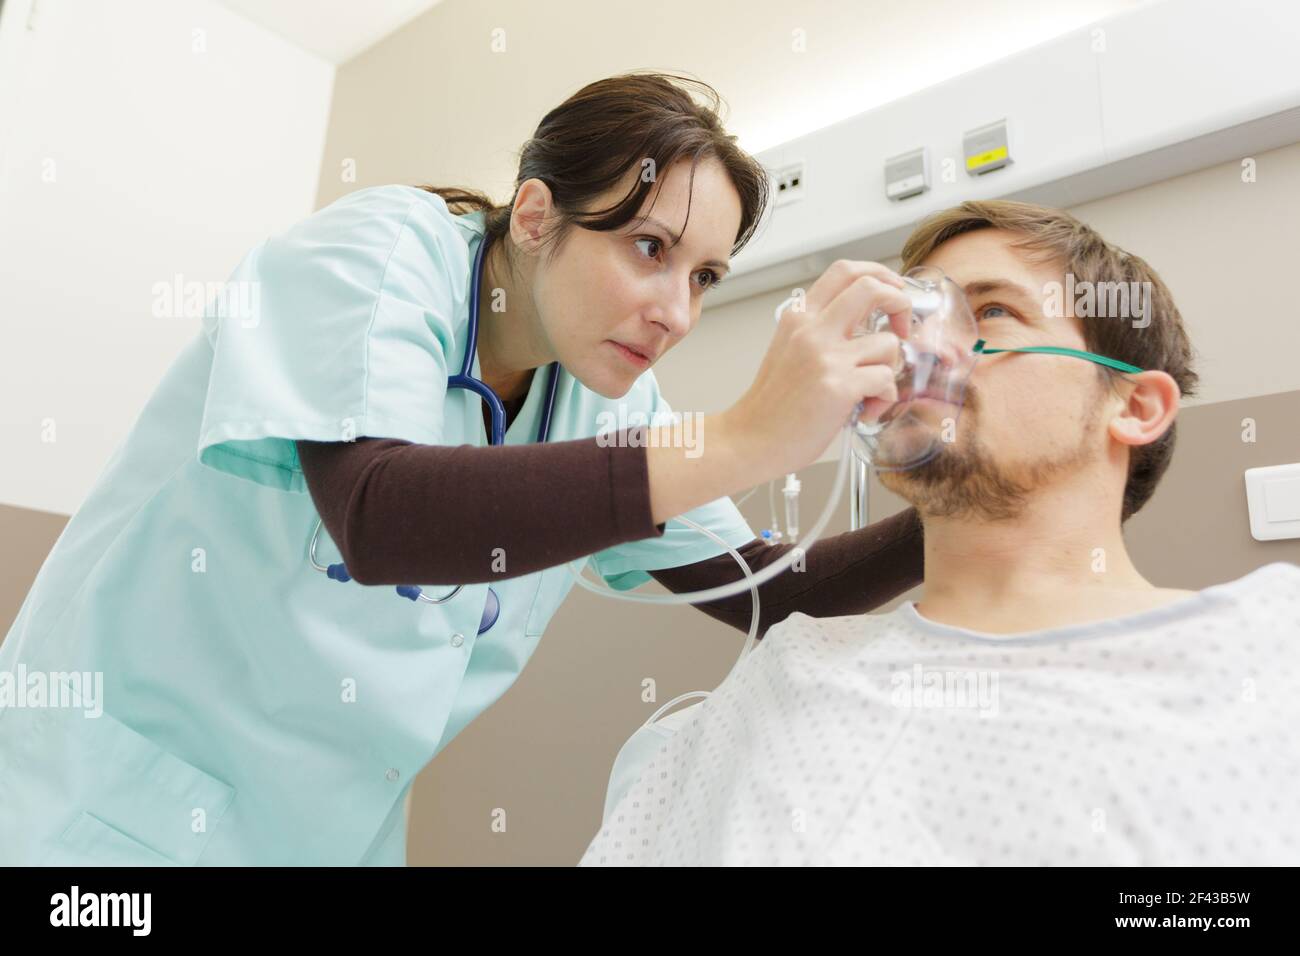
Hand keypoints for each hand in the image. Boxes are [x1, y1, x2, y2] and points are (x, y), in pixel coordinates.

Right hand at [723, 260, 913, 481]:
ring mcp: (826, 356)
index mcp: (799, 317)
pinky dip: (885, 399)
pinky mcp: (839, 386)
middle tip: (903, 327)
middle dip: (900, 302)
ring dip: (890, 369)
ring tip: (870, 393)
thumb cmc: (772, 406)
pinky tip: (864, 411)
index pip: (845, 271)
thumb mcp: (788, 350)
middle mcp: (812, 329)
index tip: (891, 290)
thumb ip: (821, 332)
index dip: (878, 275)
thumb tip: (865, 328)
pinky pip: (886, 380)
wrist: (750, 440)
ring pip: (888, 342)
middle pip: (871, 287)